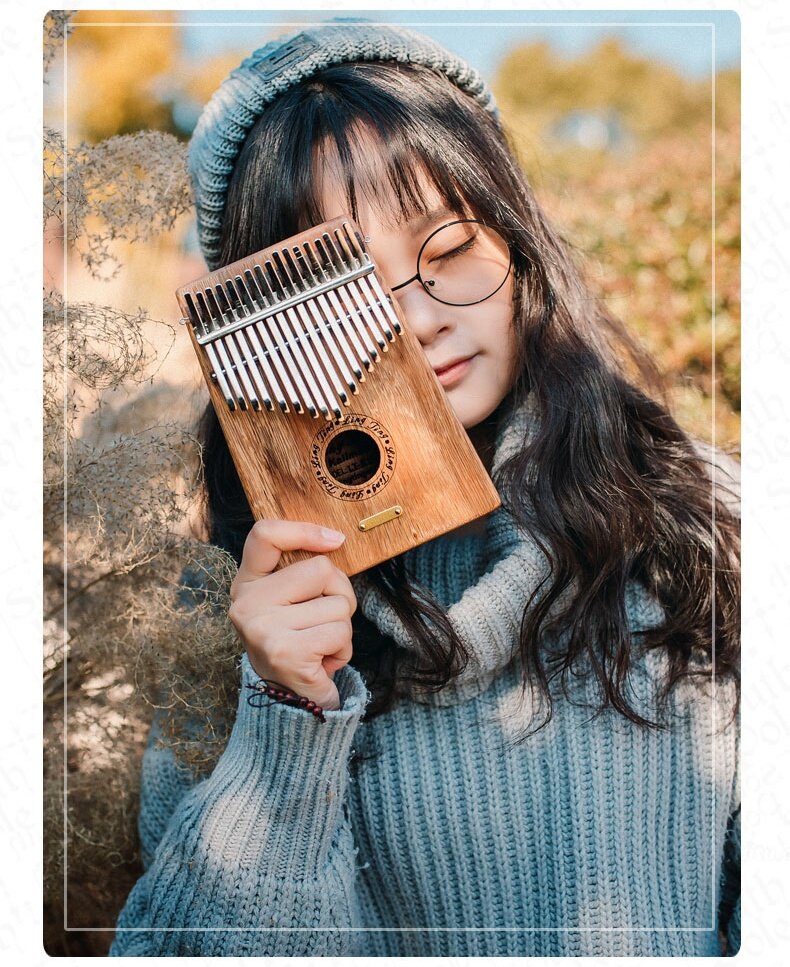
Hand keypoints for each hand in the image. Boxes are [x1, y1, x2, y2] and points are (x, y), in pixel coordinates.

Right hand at [229, 520, 355, 710]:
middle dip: (340, 594)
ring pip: (338, 604)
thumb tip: (335, 540)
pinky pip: (340, 632)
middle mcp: (246, 603)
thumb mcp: (290, 603)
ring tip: (320, 647)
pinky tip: (323, 663)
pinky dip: (343, 651)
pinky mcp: (285, 653)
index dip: (303, 530)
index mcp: (247, 584)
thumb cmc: (296, 644)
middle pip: (321, 569)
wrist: (287, 707)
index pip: (264, 535)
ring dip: (343, 629)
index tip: (336, 540)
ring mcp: (263, 628)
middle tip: (324, 622)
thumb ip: (302, 573)